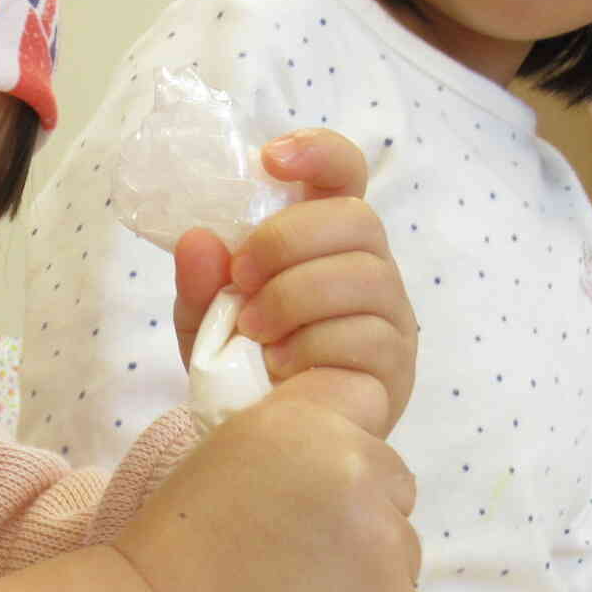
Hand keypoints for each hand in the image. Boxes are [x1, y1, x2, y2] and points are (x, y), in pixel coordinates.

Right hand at [110, 391, 422, 591]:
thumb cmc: (179, 547)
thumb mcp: (227, 453)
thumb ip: (296, 439)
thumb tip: (340, 456)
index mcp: (310, 424)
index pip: (367, 408)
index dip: (340, 453)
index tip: (309, 487)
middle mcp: (360, 471)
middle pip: (395, 487)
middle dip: (362, 514)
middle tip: (299, 553)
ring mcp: (389, 547)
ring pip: (401, 554)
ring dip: (367, 573)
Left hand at [172, 128, 416, 439]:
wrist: (262, 439)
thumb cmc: (244, 366)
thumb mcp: (205, 320)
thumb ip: (200, 281)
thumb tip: (196, 239)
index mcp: (326, 240)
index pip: (344, 174)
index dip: (319, 153)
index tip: (271, 159)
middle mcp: (369, 267)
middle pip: (356, 218)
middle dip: (286, 240)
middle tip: (240, 277)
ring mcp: (390, 316)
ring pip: (363, 275)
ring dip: (293, 298)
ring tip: (252, 330)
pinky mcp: (395, 364)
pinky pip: (364, 336)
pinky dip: (309, 346)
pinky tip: (280, 366)